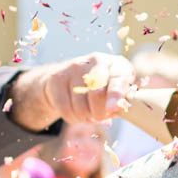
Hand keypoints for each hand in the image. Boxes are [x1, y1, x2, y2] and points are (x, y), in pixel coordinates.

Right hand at [10, 53, 134, 133]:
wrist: (71, 77)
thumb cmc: (103, 89)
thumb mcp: (116, 93)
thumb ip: (120, 103)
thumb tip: (114, 110)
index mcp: (117, 64)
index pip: (117, 79)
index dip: (115, 95)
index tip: (112, 109)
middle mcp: (97, 60)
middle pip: (96, 94)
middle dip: (98, 113)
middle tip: (99, 117)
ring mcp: (75, 67)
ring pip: (80, 106)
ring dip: (84, 117)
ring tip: (87, 114)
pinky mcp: (57, 77)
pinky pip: (65, 108)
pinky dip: (72, 117)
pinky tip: (75, 113)